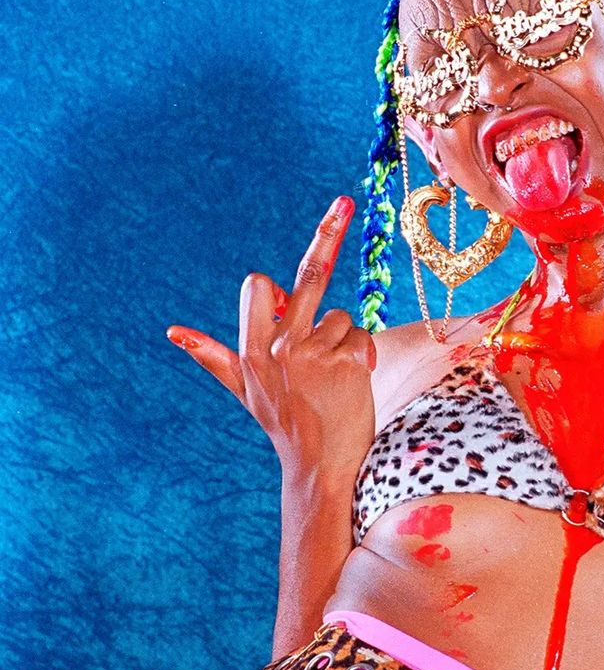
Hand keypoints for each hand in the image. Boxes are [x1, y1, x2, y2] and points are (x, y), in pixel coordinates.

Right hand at [166, 196, 375, 478]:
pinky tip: (353, 383)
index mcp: (253, 348)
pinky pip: (363, 336)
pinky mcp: (349, 363)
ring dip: (342, 341)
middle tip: (343, 202)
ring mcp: (316, 354)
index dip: (277, 283)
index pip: (260, 287)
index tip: (291, 262)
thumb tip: (174, 332)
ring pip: (340, 316)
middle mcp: (281, 346)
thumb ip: (215, 357)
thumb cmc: (284, 426)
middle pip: (308, 275)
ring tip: (333, 378)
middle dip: (326, 233)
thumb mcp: (244, 391)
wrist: (320, 467)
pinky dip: (363, 356)